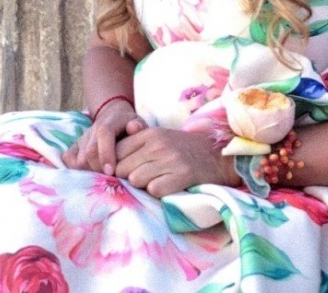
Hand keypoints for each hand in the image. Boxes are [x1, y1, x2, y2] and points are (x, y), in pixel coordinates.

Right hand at [63, 102, 146, 173]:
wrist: (114, 116)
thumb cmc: (129, 124)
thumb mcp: (137, 122)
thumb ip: (138, 127)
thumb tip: (134, 128)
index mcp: (108, 123)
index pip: (103, 135)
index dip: (106, 154)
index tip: (111, 172)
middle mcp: (92, 130)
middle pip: (89, 152)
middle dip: (99, 169)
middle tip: (110, 180)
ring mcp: (81, 139)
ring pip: (78, 160)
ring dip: (90, 172)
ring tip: (103, 179)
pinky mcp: (74, 146)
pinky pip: (68, 159)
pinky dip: (76, 170)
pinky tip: (90, 175)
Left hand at [115, 124, 240, 197]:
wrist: (219, 155)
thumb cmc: (185, 149)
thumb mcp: (161, 138)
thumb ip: (137, 143)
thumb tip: (109, 156)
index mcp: (151, 134)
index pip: (117, 152)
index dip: (117, 165)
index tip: (127, 171)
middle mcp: (158, 145)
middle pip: (122, 168)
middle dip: (128, 177)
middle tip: (144, 178)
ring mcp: (170, 159)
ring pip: (136, 180)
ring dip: (143, 186)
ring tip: (157, 181)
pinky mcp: (182, 175)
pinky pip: (154, 190)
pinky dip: (159, 192)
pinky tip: (168, 186)